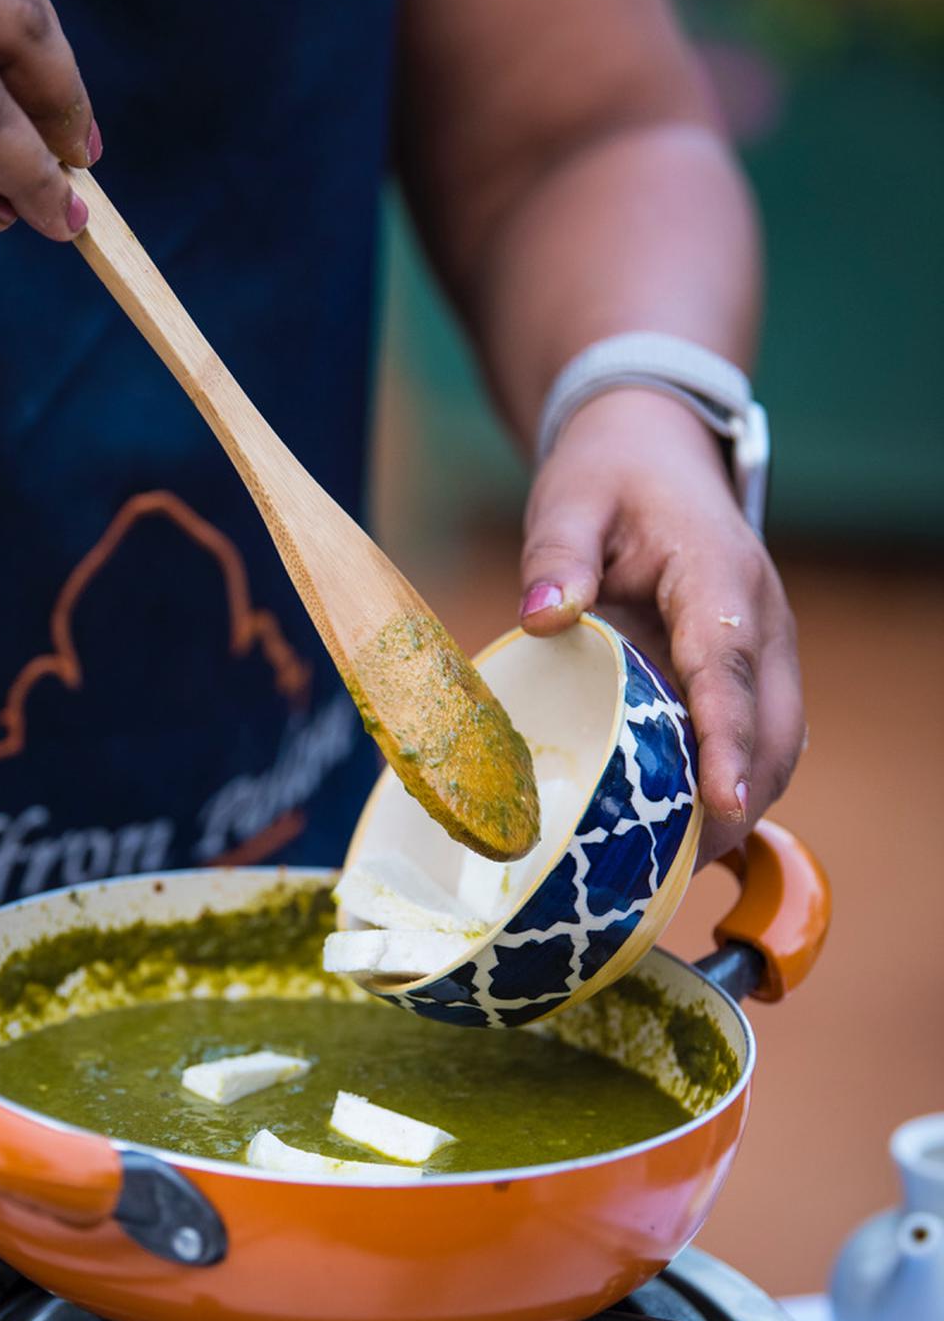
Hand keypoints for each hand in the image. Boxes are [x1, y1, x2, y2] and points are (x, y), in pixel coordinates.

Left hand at [518, 388, 804, 862]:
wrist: (652, 450)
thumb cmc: (610, 476)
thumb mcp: (570, 498)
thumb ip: (557, 555)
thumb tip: (543, 617)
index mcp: (719, 577)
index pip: (731, 669)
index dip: (728, 741)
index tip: (723, 804)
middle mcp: (760, 620)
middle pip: (775, 729)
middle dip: (737, 803)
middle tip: (671, 870)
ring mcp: (763, 649)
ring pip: (776, 746)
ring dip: (737, 808)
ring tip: (668, 870)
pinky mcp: (746, 670)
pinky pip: (752, 739)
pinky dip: (726, 788)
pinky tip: (673, 832)